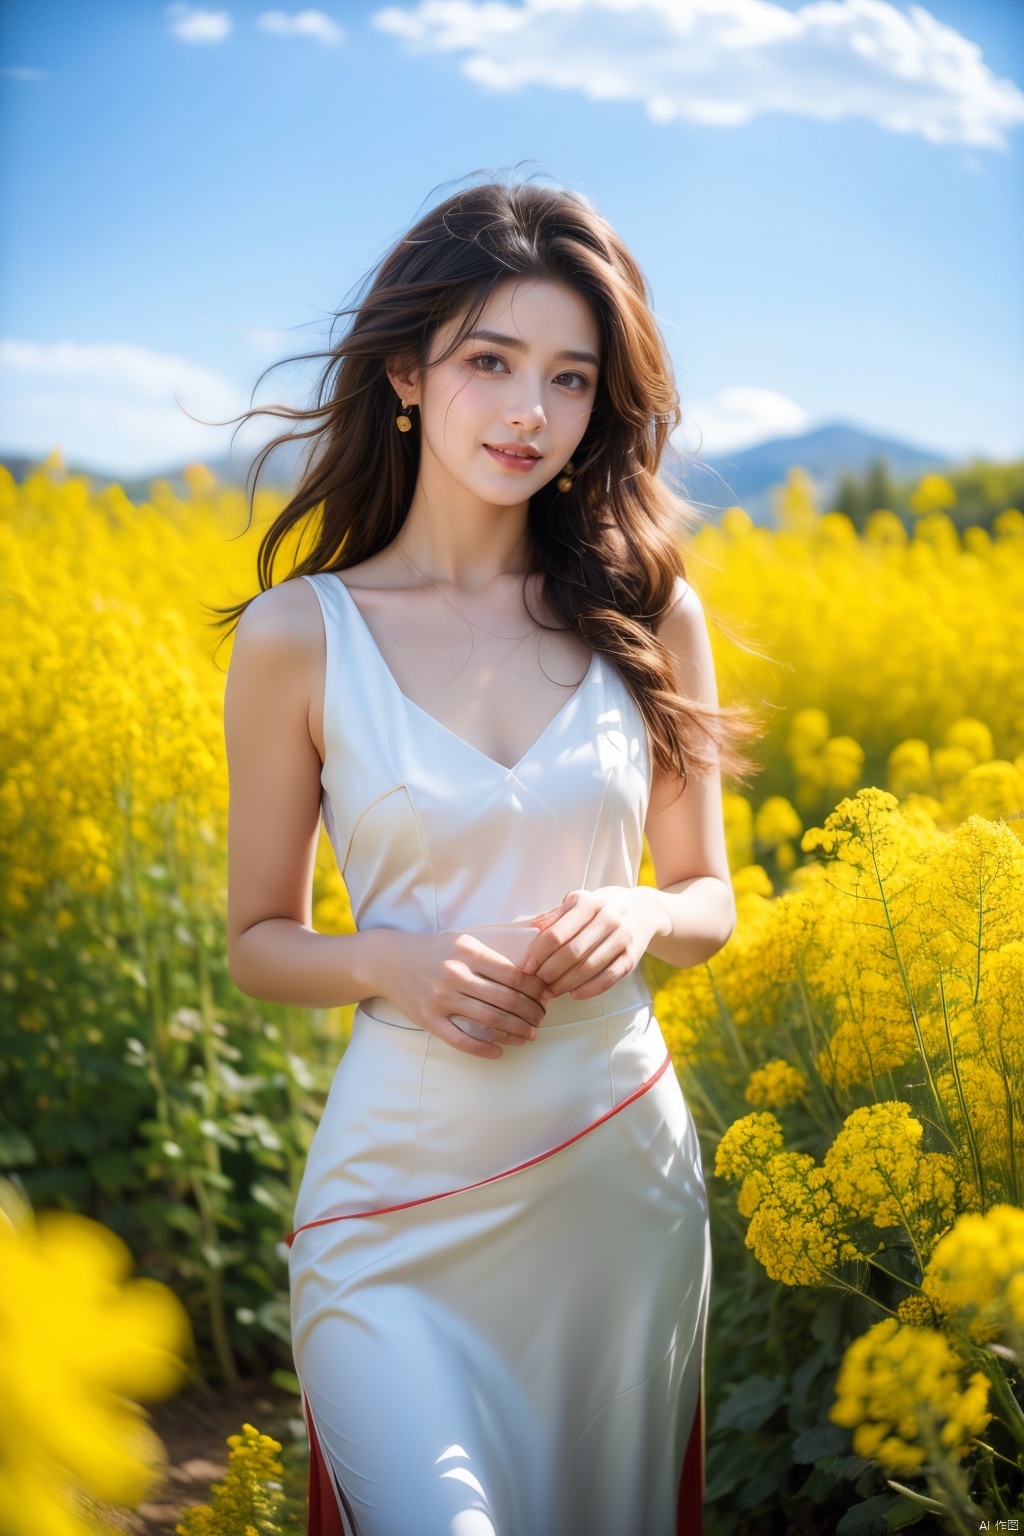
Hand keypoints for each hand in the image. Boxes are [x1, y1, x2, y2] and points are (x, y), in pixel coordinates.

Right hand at [367, 930, 551, 1059]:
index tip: (547, 998)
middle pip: (506, 1000)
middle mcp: (455, 974)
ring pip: (489, 1021)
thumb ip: (491, 956)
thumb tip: (531, 976)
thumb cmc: (433, 950)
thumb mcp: (462, 941)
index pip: (514, 975)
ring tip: (528, 1035)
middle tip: (541, 1019)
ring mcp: (441, 998)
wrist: (388, 960)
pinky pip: (461, 1040)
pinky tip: (499, 1051)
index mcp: (468, 951)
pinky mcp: (429, 1019)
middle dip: (531, 1013)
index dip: (536, 990)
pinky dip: (484, 1049)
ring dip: (515, 1031)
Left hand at [520, 886, 669, 1000]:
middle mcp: (608, 917)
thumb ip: (553, 918)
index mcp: (588, 902)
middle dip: (550, 971)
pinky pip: (609, 977)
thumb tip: (526, 932)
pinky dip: (590, 989)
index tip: (526, 967)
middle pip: (572, 952)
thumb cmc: (601, 909)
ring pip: (589, 966)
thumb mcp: (578, 904)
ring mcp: (622, 937)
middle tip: (536, 983)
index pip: (557, 933)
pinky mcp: (632, 957)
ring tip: (550, 990)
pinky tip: (574, 994)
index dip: (538, 953)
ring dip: (566, 983)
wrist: (643, 911)